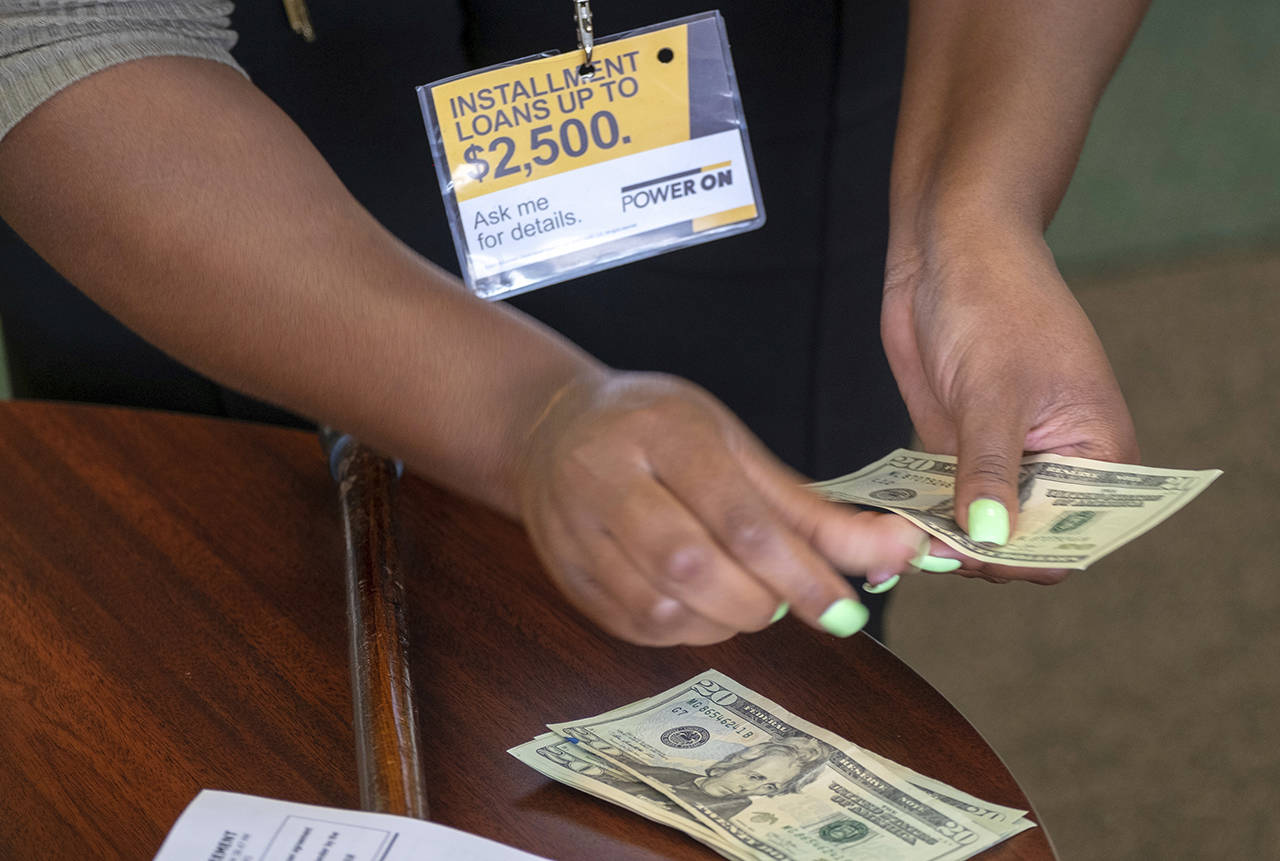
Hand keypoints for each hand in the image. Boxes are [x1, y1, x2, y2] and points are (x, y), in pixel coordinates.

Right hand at [515, 371, 927, 644]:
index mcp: (664, 432)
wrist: (552, 428)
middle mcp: (608, 476)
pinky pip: (633, 626)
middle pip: (693, 566)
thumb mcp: (734, 448)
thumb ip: (811, 510)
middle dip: (757, 600)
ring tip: (741, 598)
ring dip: (720, 621)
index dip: (799, 572)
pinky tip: (700, 606)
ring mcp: (575, 528)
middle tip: (783, 600)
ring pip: (660, 606)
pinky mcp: (565, 573)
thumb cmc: (658, 432)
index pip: (739, 516)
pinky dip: (684, 630)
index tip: (844, 609)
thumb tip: (897, 552)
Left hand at [881, 230, 1139, 583]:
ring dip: (945, 540)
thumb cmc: (995, 300)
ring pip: (980, 530)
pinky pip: (945, 503)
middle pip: (1023, 544)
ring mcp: (1005, 461)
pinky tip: (893, 523)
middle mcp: (1056, 466)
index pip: (1073, 539)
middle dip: (981, 555)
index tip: (976, 556)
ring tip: (903, 542)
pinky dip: (924, 517)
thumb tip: (990, 538)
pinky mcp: (960, 451)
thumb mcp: (992, 390)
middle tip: (927, 552)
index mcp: (1098, 454)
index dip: (1027, 558)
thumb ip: (989, 469)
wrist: (950, 249)